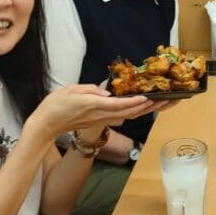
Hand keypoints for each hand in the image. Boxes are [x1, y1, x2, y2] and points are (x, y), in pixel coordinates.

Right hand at [28, 85, 155, 144]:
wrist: (47, 124)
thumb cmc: (56, 104)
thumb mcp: (72, 90)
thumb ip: (91, 90)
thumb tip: (107, 92)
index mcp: (95, 105)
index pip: (119, 105)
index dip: (134, 102)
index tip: (148, 98)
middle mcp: (102, 115)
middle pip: (130, 113)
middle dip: (150, 107)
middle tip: (168, 100)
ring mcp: (102, 120)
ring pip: (129, 116)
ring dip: (146, 111)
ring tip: (162, 103)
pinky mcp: (101, 122)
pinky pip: (122, 117)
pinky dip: (135, 112)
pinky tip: (144, 108)